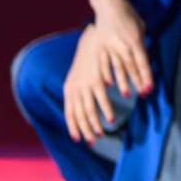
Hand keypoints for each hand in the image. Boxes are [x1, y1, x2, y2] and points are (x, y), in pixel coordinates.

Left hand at [63, 26, 117, 143]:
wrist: (93, 38)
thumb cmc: (90, 58)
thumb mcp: (81, 75)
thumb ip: (83, 89)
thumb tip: (86, 103)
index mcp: (69, 89)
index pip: (69, 113)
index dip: (73, 127)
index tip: (78, 139)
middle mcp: (74, 89)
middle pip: (78, 115)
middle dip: (85, 130)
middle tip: (92, 142)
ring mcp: (84, 85)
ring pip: (88, 110)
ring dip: (95, 124)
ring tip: (101, 135)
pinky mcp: (95, 80)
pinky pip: (101, 100)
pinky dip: (106, 111)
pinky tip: (111, 119)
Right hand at [88, 0, 152, 97]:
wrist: (109, 4)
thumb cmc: (129, 15)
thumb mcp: (140, 28)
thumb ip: (142, 44)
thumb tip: (144, 59)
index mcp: (135, 39)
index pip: (142, 61)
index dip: (146, 75)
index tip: (150, 87)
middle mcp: (122, 44)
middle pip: (131, 67)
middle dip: (137, 81)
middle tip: (142, 94)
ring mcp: (110, 46)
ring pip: (117, 67)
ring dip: (122, 82)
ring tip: (127, 95)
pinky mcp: (100, 46)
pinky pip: (103, 63)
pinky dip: (106, 73)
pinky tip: (108, 84)